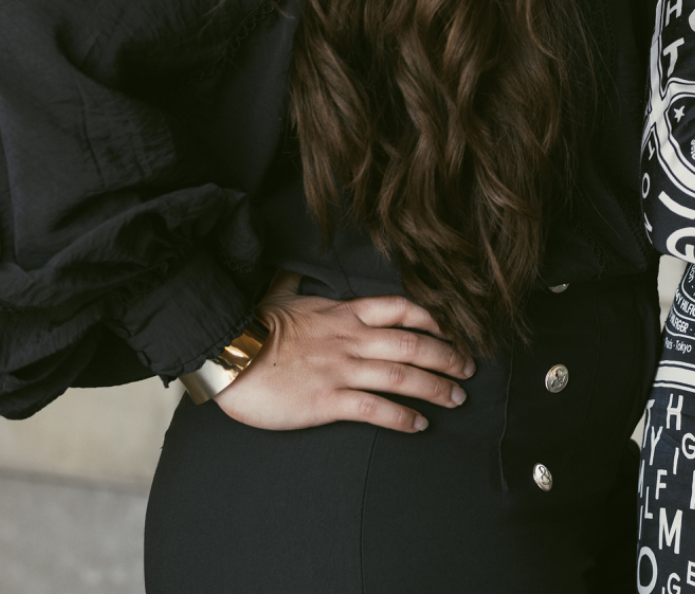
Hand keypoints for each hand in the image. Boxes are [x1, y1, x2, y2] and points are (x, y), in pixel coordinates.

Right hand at [212, 272, 474, 432]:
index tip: (454, 329)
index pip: (402, 308)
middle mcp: (351, 339)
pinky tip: (420, 425)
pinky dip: (403, 417)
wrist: (224, 354)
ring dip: (436, 387)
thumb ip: (292, 284)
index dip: (435, 318)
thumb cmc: (250, 328)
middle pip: (413, 344)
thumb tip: (290, 270)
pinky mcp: (327, 400)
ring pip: (402, 376)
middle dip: (447, 356)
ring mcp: (341, 369)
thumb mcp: (278, 297)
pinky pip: (375, 409)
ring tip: (457, 398)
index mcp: (344, 313)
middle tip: (469, 369)